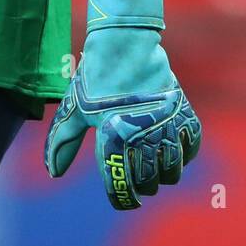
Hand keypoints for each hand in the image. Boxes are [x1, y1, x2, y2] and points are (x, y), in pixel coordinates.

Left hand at [44, 27, 201, 208]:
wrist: (124, 46)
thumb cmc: (95, 79)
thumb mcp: (74, 109)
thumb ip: (62, 142)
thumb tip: (53, 173)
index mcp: (113, 140)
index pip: (121, 187)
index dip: (123, 199)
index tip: (126, 200)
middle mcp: (142, 137)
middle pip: (150, 184)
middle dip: (143, 186)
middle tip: (136, 175)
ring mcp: (166, 126)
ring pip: (173, 171)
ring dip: (164, 172)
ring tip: (154, 161)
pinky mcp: (183, 114)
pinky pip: (191, 148)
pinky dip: (184, 153)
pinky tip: (171, 145)